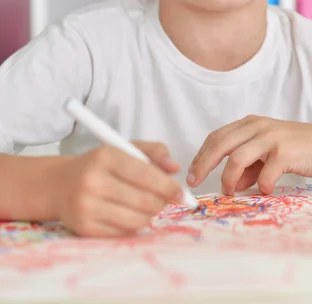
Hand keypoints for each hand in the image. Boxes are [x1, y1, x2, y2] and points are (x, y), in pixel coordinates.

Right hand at [52, 141, 181, 236]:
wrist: (60, 185)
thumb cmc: (100, 165)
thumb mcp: (124, 148)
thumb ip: (154, 152)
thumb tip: (175, 168)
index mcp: (105, 156)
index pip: (145, 174)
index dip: (168, 186)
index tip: (181, 192)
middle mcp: (93, 181)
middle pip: (144, 200)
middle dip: (161, 201)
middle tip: (164, 198)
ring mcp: (87, 206)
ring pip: (138, 219)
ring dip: (150, 214)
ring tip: (146, 205)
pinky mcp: (85, 228)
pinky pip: (124, 232)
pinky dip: (134, 225)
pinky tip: (130, 214)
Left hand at [187, 116, 311, 195]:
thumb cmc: (296, 149)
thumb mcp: (267, 153)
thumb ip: (248, 166)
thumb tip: (232, 184)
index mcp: (250, 123)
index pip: (217, 136)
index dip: (201, 155)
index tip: (192, 173)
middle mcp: (257, 126)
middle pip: (220, 143)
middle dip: (203, 164)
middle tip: (194, 182)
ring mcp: (270, 138)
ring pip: (237, 158)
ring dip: (229, 178)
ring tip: (230, 191)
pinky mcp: (284, 152)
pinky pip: (264, 174)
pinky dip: (261, 185)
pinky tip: (267, 189)